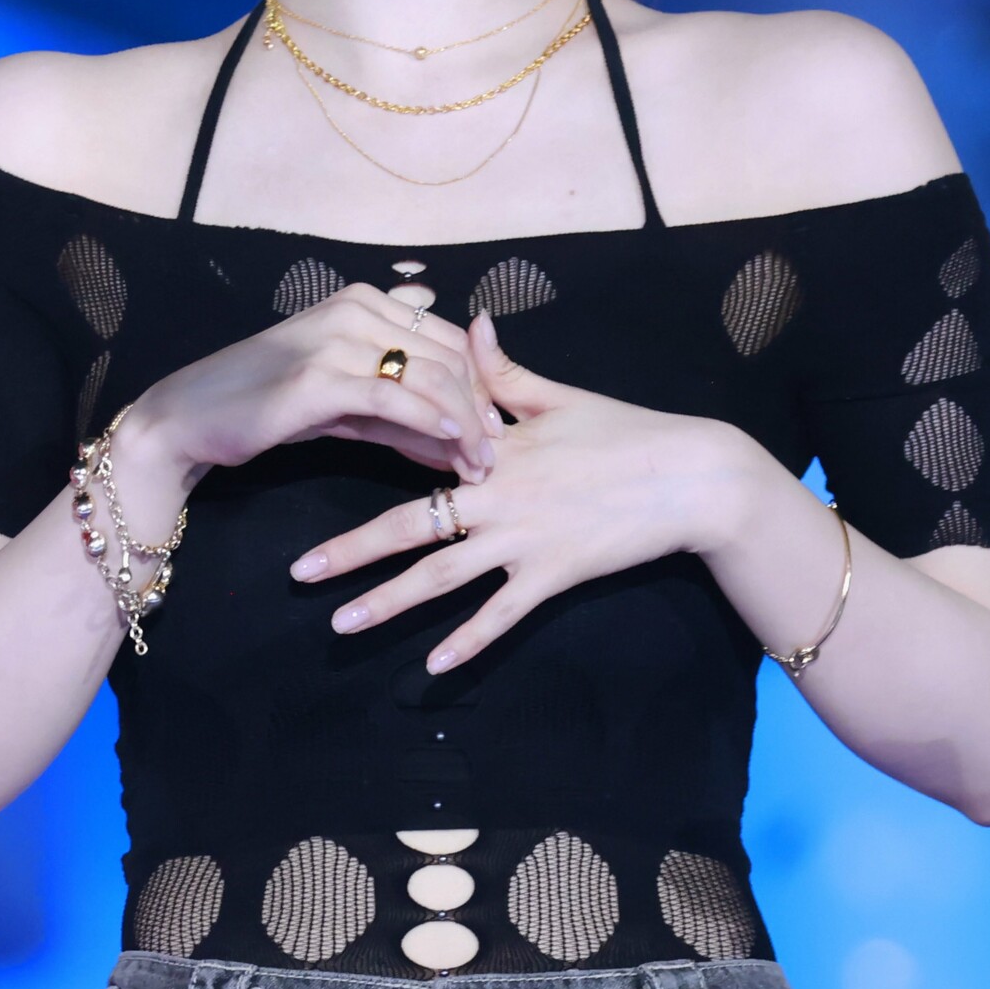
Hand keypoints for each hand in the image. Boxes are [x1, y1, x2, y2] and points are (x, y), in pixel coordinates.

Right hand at [136, 283, 504, 487]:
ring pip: (428, 375)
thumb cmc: (270, 409)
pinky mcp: (317, 377)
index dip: (481, 386)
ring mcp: (334, 338)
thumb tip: (465, 433)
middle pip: (447, 357)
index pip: (447, 339)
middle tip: (494, 457)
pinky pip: (392, 396)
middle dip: (479, 410)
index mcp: (364, 301)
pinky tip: (450, 443)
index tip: (495, 430)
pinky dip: (429, 419)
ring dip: (462, 425)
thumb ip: (402, 408)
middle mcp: (354, 308)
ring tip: (477, 467)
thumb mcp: (346, 403)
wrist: (192, 417)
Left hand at [288, 308, 749, 672]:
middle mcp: (499, 497)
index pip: (416, 452)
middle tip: (299, 573)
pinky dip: (466, 643)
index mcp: (494, 448)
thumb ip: (504, 371)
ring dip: (389, 602)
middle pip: (411, 528)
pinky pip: (501, 616)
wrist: (690, 476)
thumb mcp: (560, 396)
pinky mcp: (554, 576)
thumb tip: (473, 321)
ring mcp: (525, 541)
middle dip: (352, 552)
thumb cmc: (626, 430)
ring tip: (341, 626)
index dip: (368, 459)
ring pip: (443, 579)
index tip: (328, 467)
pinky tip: (430, 667)